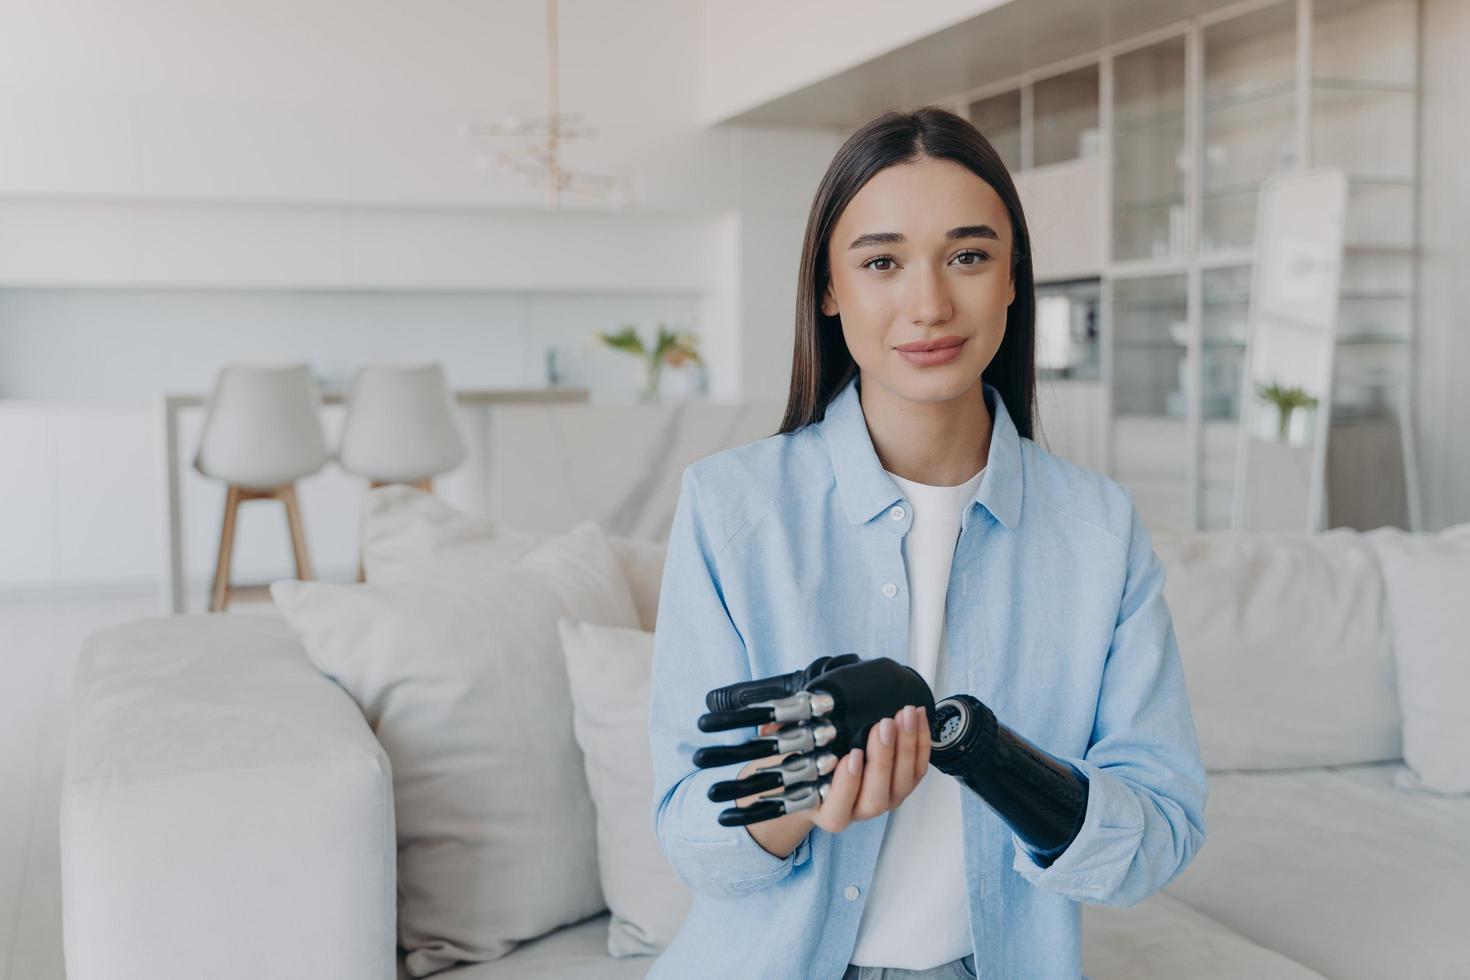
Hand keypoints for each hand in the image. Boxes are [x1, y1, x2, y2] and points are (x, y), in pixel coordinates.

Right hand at [736, 704, 930, 832]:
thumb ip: (779, 744)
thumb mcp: (784, 758)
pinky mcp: (902, 784)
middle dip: (883, 757)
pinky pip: (918, 769)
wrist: (822, 775)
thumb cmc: (804, 767)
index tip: (849, 757)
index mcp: (827, 811)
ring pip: (903, 782)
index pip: (839, 809)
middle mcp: (858, 810)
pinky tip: (918, 718)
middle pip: (877, 795)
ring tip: (903, 716)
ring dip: (906, 746)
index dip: (847, 785)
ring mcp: (883, 799)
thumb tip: (769, 728)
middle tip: (882, 726)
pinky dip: (921, 742)